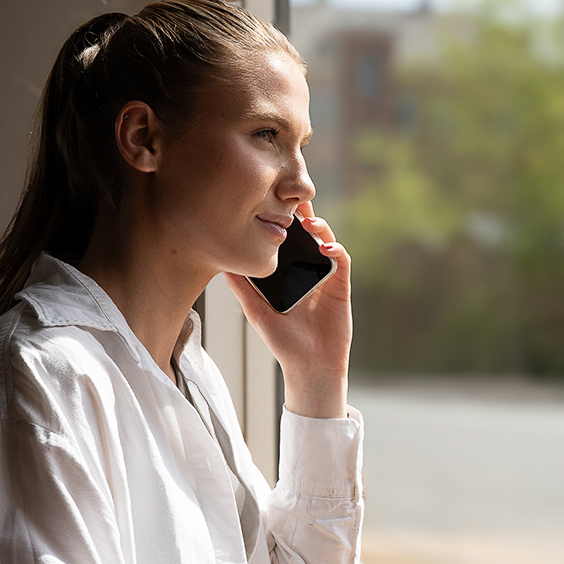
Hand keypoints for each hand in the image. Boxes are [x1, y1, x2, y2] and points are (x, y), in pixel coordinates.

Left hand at [225, 204, 352, 417]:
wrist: (309, 365)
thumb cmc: (282, 342)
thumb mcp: (256, 311)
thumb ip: (242, 288)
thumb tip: (222, 264)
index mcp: (288, 273)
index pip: (286, 240)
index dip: (281, 221)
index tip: (269, 203)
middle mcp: (307, 270)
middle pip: (307, 234)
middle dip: (302, 214)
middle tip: (292, 198)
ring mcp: (325, 276)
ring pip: (326, 240)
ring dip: (320, 227)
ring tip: (308, 220)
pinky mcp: (341, 286)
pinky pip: (341, 261)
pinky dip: (335, 249)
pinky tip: (325, 246)